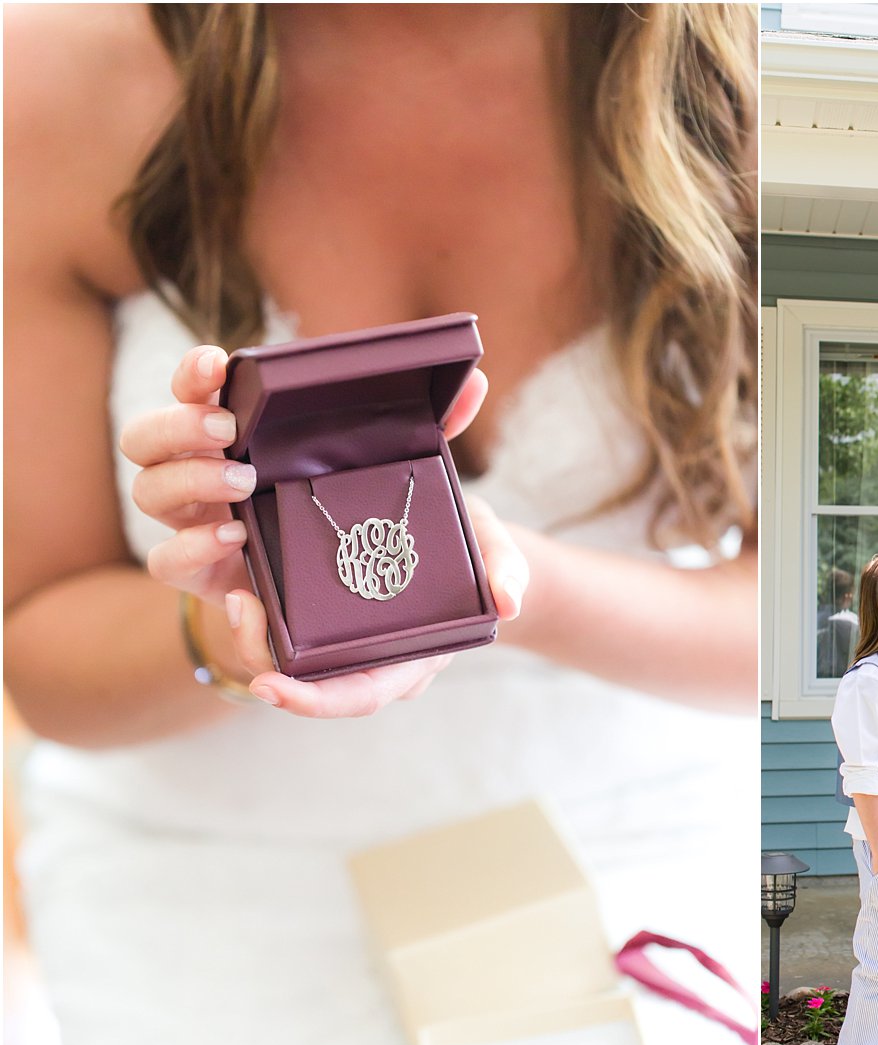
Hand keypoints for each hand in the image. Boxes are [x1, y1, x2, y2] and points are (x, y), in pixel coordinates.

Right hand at [121, 345, 489, 605]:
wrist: (380, 593)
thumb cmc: (380, 515)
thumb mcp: (414, 471)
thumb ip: (440, 427)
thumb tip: (475, 381)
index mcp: (247, 433)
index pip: (197, 389)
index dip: (194, 373)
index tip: (217, 362)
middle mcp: (209, 472)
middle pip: (145, 439)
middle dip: (175, 426)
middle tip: (229, 431)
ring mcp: (201, 523)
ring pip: (147, 493)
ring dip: (186, 481)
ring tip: (242, 482)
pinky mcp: (208, 576)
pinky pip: (168, 563)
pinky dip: (192, 548)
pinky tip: (232, 538)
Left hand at [223, 496, 525, 715]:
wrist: (465, 547)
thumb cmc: (479, 553)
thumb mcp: (499, 548)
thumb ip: (506, 570)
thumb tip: (509, 602)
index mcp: (413, 658)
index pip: (359, 695)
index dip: (314, 701)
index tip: (272, 688)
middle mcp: (375, 661)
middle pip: (311, 685)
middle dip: (265, 661)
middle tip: (239, 611)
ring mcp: (348, 643)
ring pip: (290, 662)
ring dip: (255, 637)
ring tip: (238, 594)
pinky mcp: (327, 620)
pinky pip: (287, 632)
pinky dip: (262, 616)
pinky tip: (245, 583)